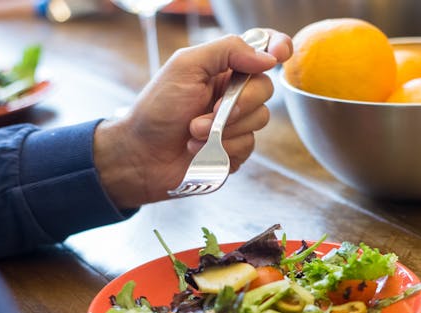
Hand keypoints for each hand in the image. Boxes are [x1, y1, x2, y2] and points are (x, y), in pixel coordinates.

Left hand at [93, 30, 293, 207]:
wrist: (141, 156)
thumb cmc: (157, 110)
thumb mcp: (186, 67)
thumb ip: (226, 51)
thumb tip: (266, 57)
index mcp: (223, 68)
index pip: (261, 51)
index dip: (277, 48)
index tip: (278, 56)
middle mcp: (233, 93)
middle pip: (265, 89)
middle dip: (238, 103)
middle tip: (208, 112)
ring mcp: (236, 123)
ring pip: (259, 120)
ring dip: (223, 130)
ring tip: (193, 134)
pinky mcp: (235, 151)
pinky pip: (249, 147)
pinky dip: (223, 150)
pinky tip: (200, 151)